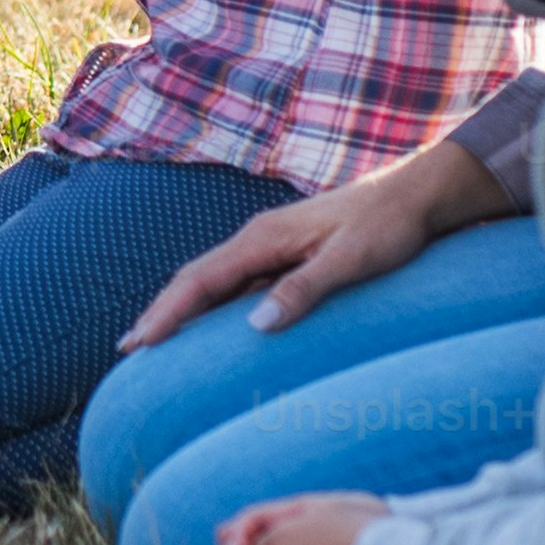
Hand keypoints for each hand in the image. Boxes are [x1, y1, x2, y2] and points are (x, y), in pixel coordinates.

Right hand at [119, 145, 473, 349]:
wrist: (415, 196)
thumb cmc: (387, 227)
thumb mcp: (351, 260)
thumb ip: (305, 288)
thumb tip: (257, 325)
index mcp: (264, 238)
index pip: (201, 280)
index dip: (168, 313)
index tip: (140, 342)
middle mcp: (258, 239)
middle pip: (196, 279)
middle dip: (162, 313)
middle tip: (130, 349)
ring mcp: (270, 246)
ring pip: (214, 281)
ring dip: (183, 310)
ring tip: (156, 341)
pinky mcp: (286, 254)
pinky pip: (237, 283)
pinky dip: (213, 306)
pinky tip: (210, 326)